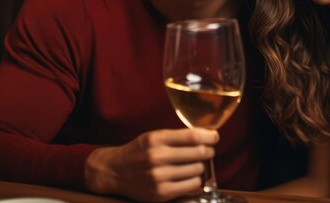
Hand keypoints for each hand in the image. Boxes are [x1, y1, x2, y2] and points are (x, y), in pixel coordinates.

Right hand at [85, 128, 217, 201]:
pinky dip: (195, 180)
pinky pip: (192, 185)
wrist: (115, 171)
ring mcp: (158, 177)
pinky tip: (189, 177)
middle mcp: (156, 157)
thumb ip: (177, 136)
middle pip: (198, 153)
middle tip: (207, 151)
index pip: (193, 136)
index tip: (215, 137)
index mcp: (156, 139)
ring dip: (200, 166)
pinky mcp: (160, 193)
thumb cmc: (139, 152)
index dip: (209, 136)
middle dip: (207, 151)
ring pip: (198, 169)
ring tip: (193, 164)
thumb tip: (207, 135)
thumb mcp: (154, 136)